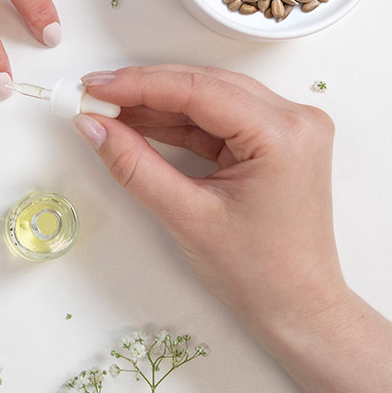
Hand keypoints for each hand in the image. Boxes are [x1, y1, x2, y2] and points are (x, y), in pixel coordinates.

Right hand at [73, 65, 391, 392]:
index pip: (199, 90)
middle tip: (95, 95)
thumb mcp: (186, 216)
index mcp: (283, 134)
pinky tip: (144, 123)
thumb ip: (134, 165)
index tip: (95, 86)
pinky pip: (221, 118)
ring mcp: (290, 128)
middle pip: (206, 85)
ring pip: (212, 97)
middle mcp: (295, 120)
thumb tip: (93, 126)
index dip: (140, 84)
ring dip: (161, 103)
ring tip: (111, 110)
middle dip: (147, 89)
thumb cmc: (257, 273)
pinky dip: (182, 122)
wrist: (298, 308)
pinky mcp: (278, 141)